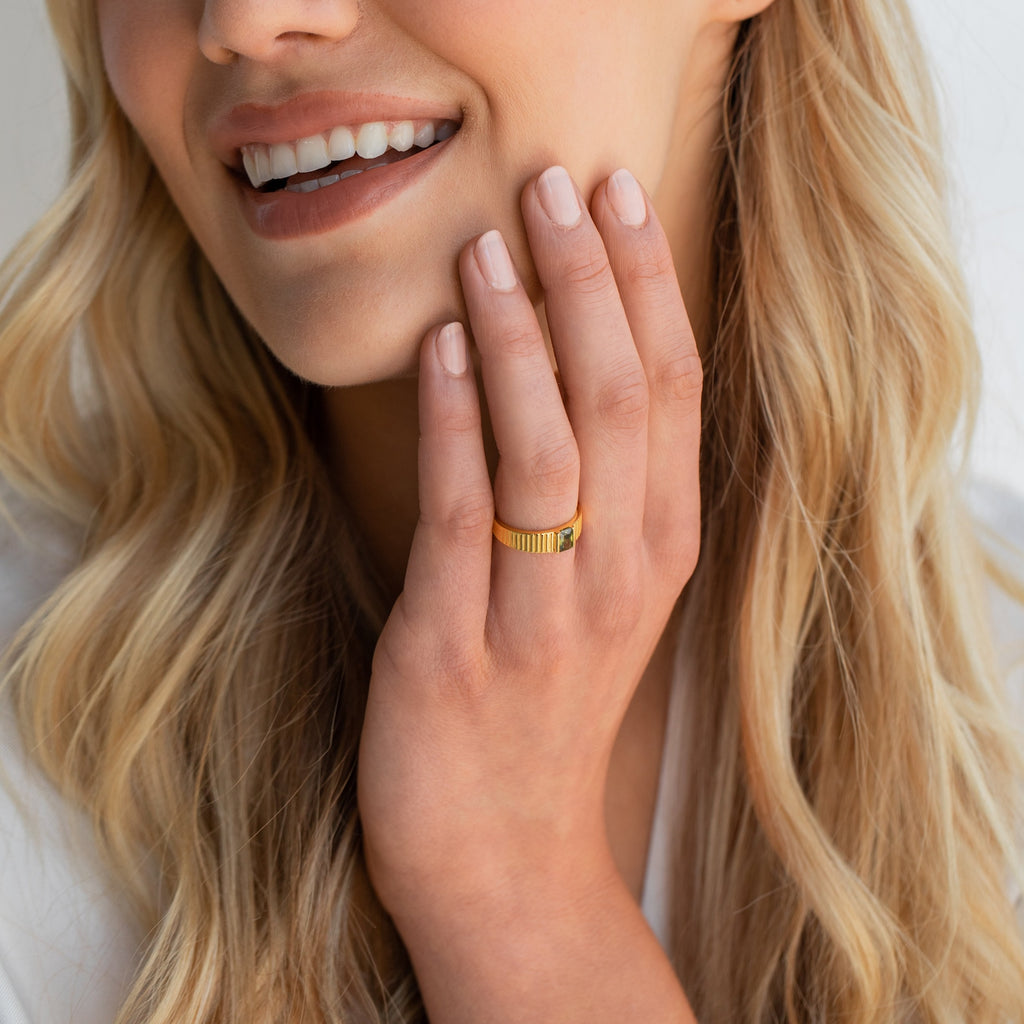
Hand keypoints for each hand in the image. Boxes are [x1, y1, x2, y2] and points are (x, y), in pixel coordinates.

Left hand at [357, 165, 701, 949]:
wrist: (505, 852)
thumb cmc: (547, 708)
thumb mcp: (606, 597)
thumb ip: (608, 492)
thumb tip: (574, 360)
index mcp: (663, 552)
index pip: (671, 394)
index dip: (647, 288)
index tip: (617, 199)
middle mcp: (620, 576)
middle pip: (619, 401)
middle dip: (591, 283)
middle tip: (556, 188)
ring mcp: (542, 615)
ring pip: (548, 446)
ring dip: (522, 334)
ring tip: (490, 246)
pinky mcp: (456, 647)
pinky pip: (463, 511)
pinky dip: (456, 419)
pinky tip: (445, 344)